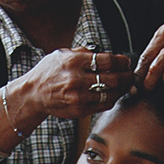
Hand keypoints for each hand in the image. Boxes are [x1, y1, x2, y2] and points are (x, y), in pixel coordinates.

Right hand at [13, 49, 133, 124]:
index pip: (108, 61)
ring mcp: (78, 97)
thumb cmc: (49, 72)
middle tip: (130, 74)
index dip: (122, 62)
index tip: (126, 62)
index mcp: (74, 62)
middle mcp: (76, 80)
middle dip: (126, 76)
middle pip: (113, 79)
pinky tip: (114, 94)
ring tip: (125, 85)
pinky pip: (103, 105)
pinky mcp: (79, 110)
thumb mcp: (62, 54)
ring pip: (110, 94)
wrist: (33, 93)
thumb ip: (84, 53)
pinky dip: (112, 99)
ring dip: (122, 89)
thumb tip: (106, 54)